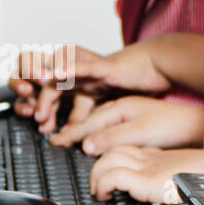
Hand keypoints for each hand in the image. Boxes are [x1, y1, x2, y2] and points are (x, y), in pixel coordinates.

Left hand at [13, 43, 171, 132]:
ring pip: (60, 79)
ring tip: (42, 114)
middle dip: (41, 107)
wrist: (162, 65)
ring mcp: (93, 72)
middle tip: (42, 126)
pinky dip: (68, 70)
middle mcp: (85, 78)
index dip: (46, 112)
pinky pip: (83, 67)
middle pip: (51, 88)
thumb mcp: (114, 109)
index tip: (46, 132)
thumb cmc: (143, 85)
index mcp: (85, 87)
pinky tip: (56, 75)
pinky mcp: (105, 66)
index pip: (55, 98)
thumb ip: (95, 121)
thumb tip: (77, 139)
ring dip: (46, 95)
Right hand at [48, 97, 203, 153]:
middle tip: (55, 139)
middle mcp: (122, 105)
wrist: (194, 121)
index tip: (54, 142)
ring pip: (99, 117)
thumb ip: (111, 137)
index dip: (70, 134)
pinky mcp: (138, 115)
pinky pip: (110, 119)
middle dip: (72, 129)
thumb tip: (86, 145)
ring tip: (72, 136)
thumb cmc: (170, 125)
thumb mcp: (139, 132)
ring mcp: (130, 108)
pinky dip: (98, 126)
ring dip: (84, 127)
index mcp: (120, 108)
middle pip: (90, 118)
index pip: (88, 123)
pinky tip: (99, 132)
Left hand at [89, 145, 203, 204]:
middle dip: (99, 165)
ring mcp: (148, 166)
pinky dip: (102, 185)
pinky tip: (106, 196)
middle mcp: (153, 158)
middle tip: (99, 184)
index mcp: (164, 157)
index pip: (132, 150)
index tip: (112, 176)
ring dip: (97, 175)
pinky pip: (112, 176)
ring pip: (108, 157)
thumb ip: (177, 184)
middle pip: (116, 148)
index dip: (117, 160)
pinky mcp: (145, 178)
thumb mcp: (190, 179)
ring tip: (99, 191)